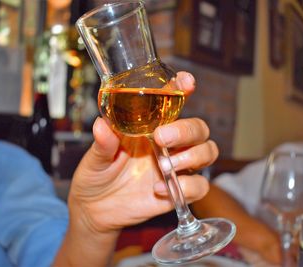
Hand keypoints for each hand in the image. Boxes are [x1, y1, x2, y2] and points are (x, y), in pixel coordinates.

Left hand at [55, 72, 216, 265]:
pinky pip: (199, 186)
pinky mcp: (178, 192)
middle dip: (187, 130)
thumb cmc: (95, 176)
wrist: (95, 210)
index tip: (186, 81)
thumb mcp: (94, 158)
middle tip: (162, 137)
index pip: (173, 104)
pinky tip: (158, 190)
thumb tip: (101, 125)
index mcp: (150, 128)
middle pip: (199, 128)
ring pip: (208, 152)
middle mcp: (169, 145)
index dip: (183, 89)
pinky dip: (185, 187)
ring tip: (163, 166)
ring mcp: (176, 168)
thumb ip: (102, 143)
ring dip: (192, 157)